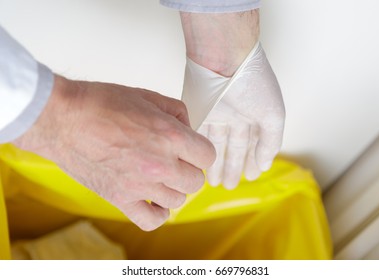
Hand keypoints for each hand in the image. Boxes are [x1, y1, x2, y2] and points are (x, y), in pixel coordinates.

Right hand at [13, 75, 215, 230]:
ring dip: (173, 188)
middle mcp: (160, 164)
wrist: (63, 118)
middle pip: (196, 181)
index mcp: (170, 137)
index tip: (192, 150)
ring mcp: (140, 185)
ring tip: (160, 176)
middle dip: (189, 169)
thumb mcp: (147, 96)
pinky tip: (153, 200)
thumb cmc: (101, 104)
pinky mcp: (120, 199)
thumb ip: (177, 112)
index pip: (208, 156)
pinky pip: (152, 221)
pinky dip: (157, 214)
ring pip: (178, 200)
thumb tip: (189, 128)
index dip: (200, 151)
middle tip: (175, 160)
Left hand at [180, 10, 284, 188]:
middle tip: (228, 186)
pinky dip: (199, 149)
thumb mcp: (272, 115)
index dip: (252, 161)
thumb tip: (266, 164)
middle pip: (233, 146)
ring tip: (213, 182)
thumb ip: (270, 141)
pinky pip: (197, 134)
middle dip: (231, 167)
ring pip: (214, 143)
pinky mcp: (196, 110)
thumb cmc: (252, 82)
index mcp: (254, 114)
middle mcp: (235, 115)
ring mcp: (215, 112)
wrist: (224, 58)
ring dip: (214, 163)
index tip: (251, 177)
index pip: (253, 143)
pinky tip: (200, 163)